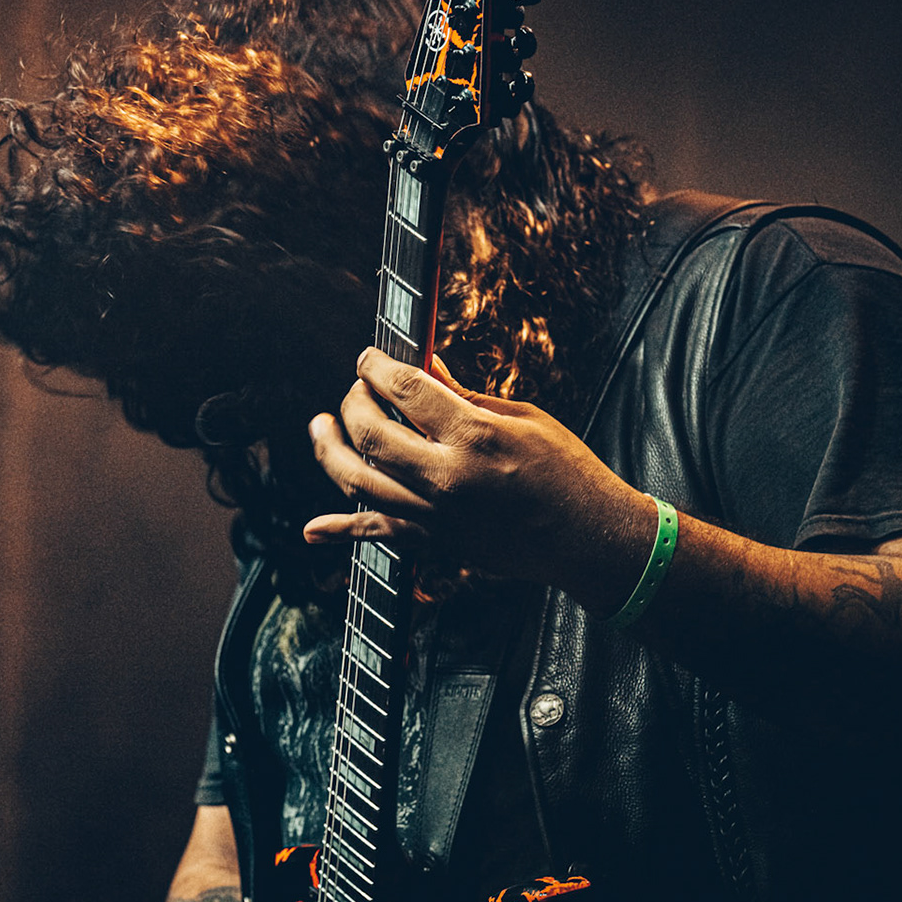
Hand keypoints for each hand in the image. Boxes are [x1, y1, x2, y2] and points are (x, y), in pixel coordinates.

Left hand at [304, 347, 655, 610]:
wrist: (589, 539)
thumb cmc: (567, 471)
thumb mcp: (523, 418)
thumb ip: (463, 395)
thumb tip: (422, 366)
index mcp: (475, 436)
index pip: (406, 388)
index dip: (377, 366)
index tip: (369, 357)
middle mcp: (448, 477)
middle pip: (371, 432)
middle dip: (354, 401)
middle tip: (356, 389)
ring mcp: (437, 516)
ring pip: (358, 481)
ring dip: (329, 450)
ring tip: (319, 427)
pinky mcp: (436, 543)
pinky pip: (376, 535)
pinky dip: (340, 530)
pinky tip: (311, 529)